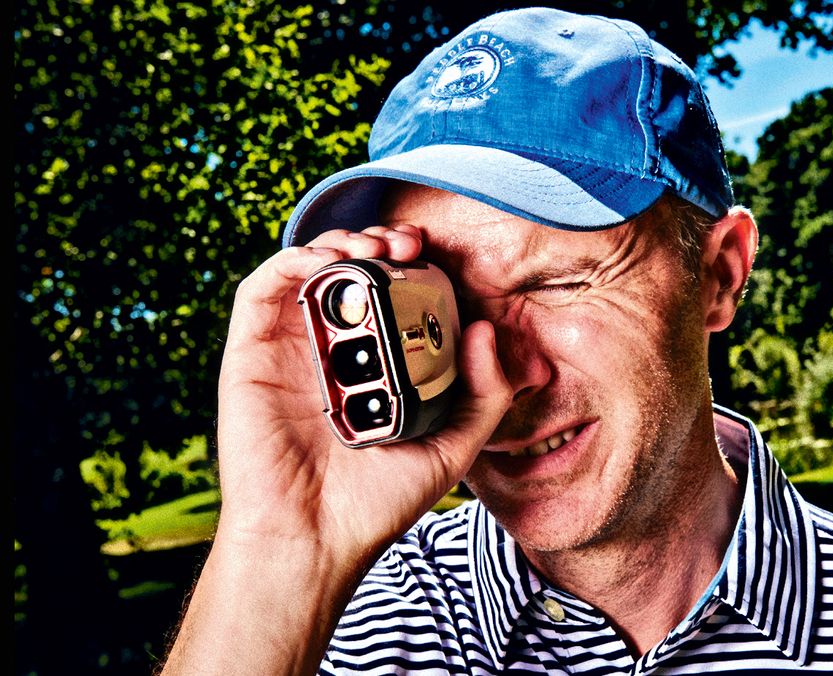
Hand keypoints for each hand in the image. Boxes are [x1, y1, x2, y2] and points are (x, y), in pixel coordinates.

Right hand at [214, 225, 511, 573]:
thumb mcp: (452, 445)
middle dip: (380, 241)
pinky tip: (327, 261)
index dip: (411, 265)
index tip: (436, 256)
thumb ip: (481, 393)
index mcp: (374, 366)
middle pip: (350, 272)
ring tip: (373, 245)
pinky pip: (261, 289)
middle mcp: (332, 351)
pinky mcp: (251, 354)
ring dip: (340, 241)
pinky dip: (292, 259)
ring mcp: (290, 350)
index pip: (391, 296)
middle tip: (408, 242)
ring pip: (308, 269)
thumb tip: (484, 329)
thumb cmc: (377, 502)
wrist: (315, 538)